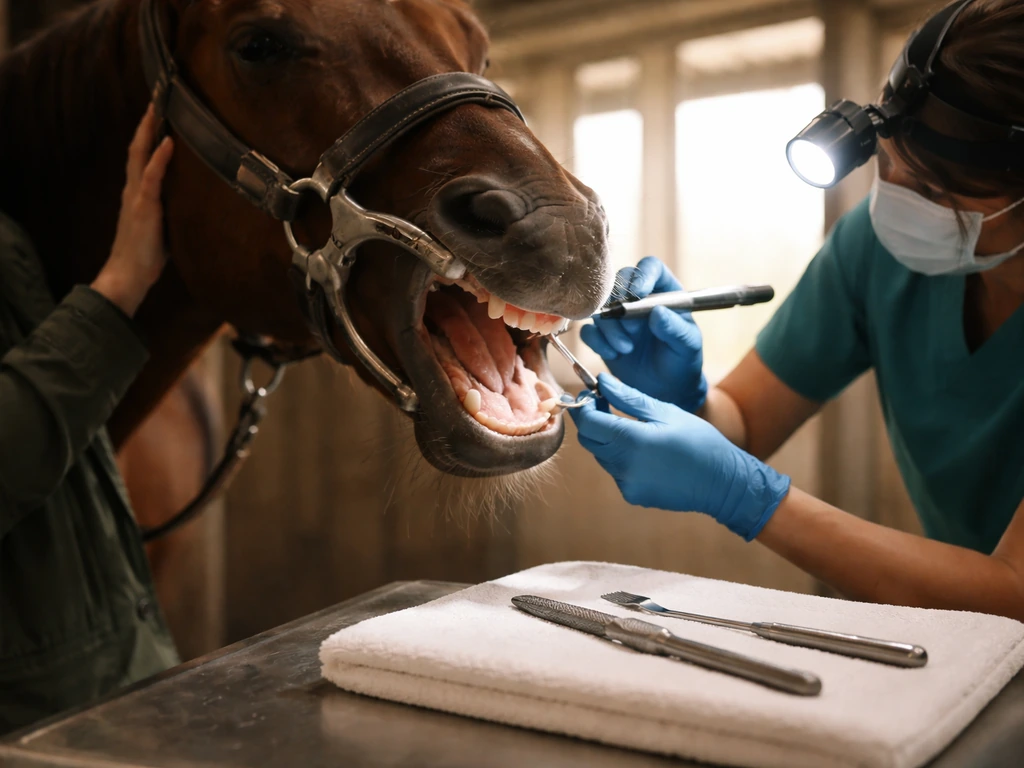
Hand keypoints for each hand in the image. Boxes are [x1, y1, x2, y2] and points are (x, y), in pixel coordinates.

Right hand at [91, 104, 174, 316]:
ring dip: (151, 129)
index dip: (150, 131)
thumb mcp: (163, 224)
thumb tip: (191, 198)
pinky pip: (152, 177)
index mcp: (139, 191)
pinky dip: (159, 158)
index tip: (160, 109)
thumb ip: (170, 206)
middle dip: (149, 120)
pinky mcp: (145, 206)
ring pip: (142, 154)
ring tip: (160, 106)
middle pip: (140, 146)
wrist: (128, 275)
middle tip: (159, 94)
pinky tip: (168, 142)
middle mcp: (135, 187)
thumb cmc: (146, 253)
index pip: (144, 154)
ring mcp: (138, 195)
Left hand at [569, 374, 789, 540]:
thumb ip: (629, 397)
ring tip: (629, 426)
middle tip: (605, 403)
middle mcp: (624, 466)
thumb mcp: (666, 412)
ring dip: (607, 439)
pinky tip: (643, 451)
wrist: (723, 483)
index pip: (588, 423)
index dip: (583, 406)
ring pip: (601, 455)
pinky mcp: (632, 495)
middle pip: (589, 440)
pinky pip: (615, 471)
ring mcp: (627, 484)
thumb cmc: (699, 441)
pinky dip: (620, 457)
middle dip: (592, 421)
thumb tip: (602, 381)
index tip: (590, 393)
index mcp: (632, 441)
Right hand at [580, 256, 706, 412]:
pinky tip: (613, 355)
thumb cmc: (683, 362)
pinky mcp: (603, 337)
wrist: (667, 391)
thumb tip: (658, 312)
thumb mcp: (688, 346)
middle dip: (620, 304)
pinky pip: (589, 331)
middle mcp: (638, 299)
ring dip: (610, 328)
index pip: (650, 268)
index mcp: (664, 292)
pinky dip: (598, 342)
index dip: (641, 276)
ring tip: (626, 349)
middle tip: (632, 330)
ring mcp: (618, 317)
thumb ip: (676, 329)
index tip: (638, 294)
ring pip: (601, 307)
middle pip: (618, 282)